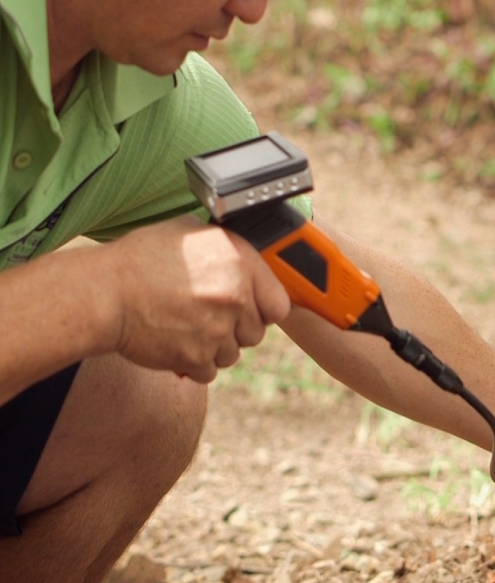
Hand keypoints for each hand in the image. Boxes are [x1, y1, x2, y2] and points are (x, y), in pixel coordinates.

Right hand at [106, 216, 289, 381]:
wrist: (105, 292)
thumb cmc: (141, 258)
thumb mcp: (191, 232)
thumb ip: (226, 248)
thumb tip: (243, 259)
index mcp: (241, 262)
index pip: (279, 304)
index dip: (263, 308)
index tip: (249, 309)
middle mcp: (235, 296)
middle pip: (256, 333)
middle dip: (235, 329)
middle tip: (207, 317)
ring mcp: (217, 330)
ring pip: (232, 354)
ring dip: (214, 348)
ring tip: (187, 327)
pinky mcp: (196, 357)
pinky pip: (209, 371)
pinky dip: (193, 363)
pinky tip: (176, 342)